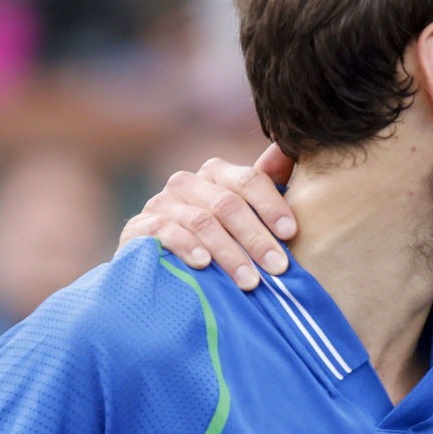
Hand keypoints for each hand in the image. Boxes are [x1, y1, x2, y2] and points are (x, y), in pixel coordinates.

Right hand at [120, 145, 296, 288]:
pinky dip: (188, 247)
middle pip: (228, 204)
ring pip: (202, 222)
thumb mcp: (246, 214)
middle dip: (256, 238)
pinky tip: (205, 265)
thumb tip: (288, 152)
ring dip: (230, 253)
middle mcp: (188, 183)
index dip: (272, 205)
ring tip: (251, 281)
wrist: (163, 263)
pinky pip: (167, 232)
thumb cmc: (219, 238)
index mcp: (218, 174)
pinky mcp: (141, 227)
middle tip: (278, 267)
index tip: (290, 233)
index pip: (249, 179)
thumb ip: (269, 185)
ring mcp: (162, 203)